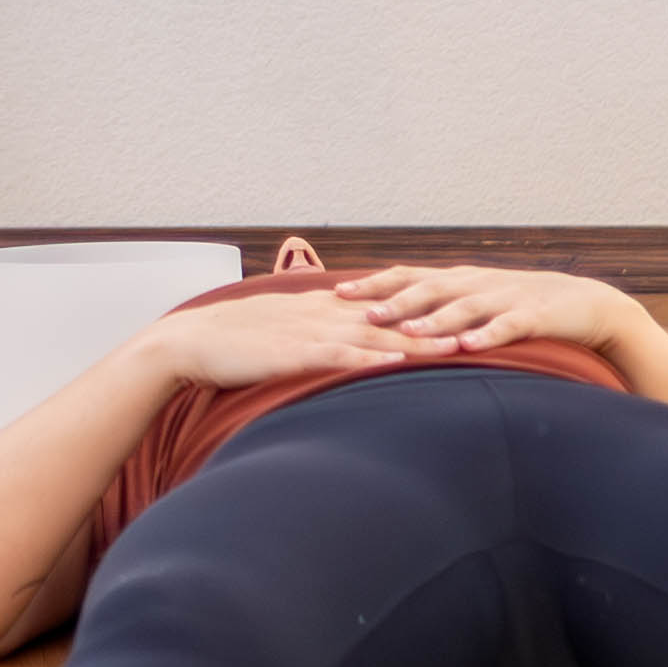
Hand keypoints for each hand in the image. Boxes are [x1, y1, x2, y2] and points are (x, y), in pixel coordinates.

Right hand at [154, 284, 433, 391]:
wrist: (189, 343)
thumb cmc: (230, 343)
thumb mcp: (278, 332)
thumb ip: (309, 333)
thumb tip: (335, 343)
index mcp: (318, 307)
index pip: (381, 304)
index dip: (422, 308)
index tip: (459, 311)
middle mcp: (321, 312)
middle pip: (389, 316)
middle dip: (435, 321)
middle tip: (477, 324)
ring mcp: (309, 331)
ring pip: (375, 334)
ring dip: (418, 340)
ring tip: (457, 344)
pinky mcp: (294, 352)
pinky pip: (341, 355)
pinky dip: (372, 357)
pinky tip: (399, 362)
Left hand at [340, 266, 642, 357]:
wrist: (583, 303)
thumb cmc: (519, 306)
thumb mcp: (476, 301)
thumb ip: (439, 308)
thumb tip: (388, 323)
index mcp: (458, 280)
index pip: (408, 276)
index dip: (374, 283)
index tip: (337, 293)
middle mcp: (476, 284)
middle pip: (429, 288)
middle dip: (393, 300)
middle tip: (360, 311)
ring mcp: (504, 298)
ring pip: (464, 307)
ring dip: (435, 319)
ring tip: (407, 332)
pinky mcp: (533, 317)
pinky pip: (508, 327)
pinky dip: (488, 336)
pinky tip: (471, 347)